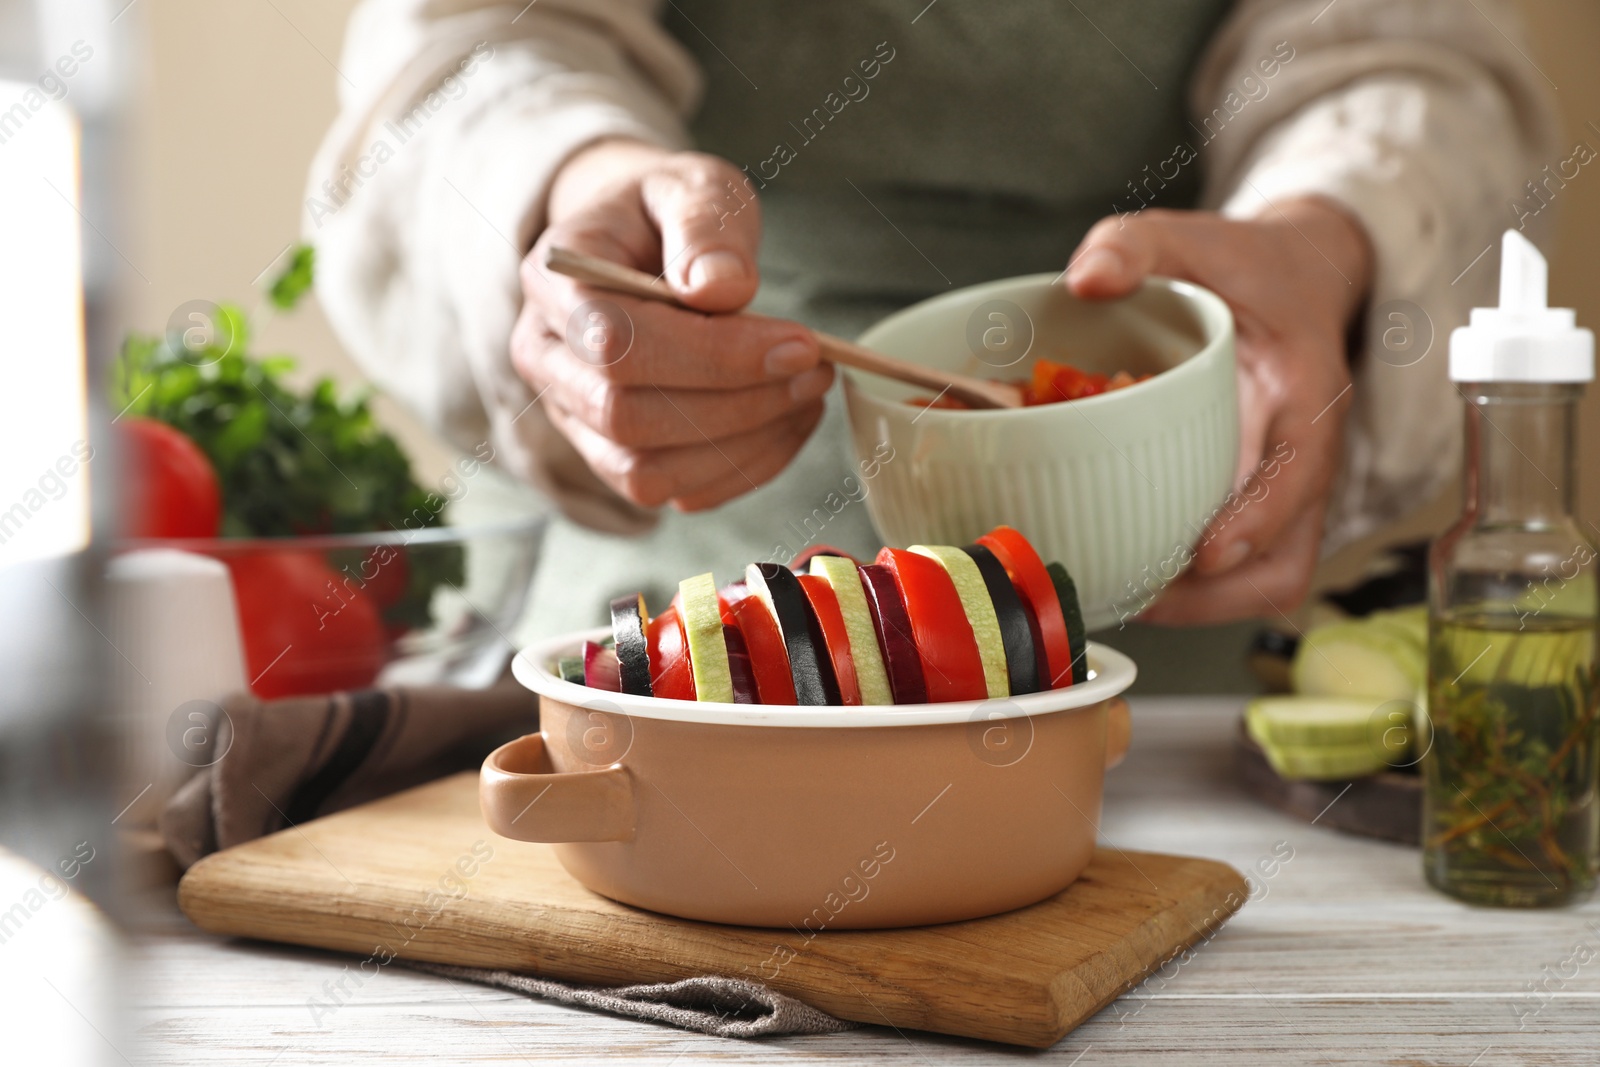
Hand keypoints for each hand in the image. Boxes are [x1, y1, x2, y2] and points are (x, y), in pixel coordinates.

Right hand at [511, 139, 830, 510]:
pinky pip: (672, 491)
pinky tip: (786, 422)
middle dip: (738, 404)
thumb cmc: (666, 213)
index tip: (799, 342)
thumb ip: (704, 227)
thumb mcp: (692, 186)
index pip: (616, 343)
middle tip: (815, 369)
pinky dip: (742, 469)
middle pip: (628, 417)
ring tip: (807, 393)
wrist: (640, 245)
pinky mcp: (612, 456)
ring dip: (744, 445)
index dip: (714, 355)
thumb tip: (721, 289)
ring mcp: (572, 416)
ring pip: (647, 471)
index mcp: (554, 283)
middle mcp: (545, 359)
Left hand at [1065, 198, 1372, 623]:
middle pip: (1290, 557)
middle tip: (1140, 596)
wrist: (1294, 282)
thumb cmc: (1246, 267)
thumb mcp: (1196, 238)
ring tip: (1127, 600)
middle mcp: (1306, 453)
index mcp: (1305, 389)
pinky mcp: (1262, 504)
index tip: (1207, 552)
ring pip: (1271, 578)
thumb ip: (1139, 243)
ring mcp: (1288, 488)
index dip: (1260, 518)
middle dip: (1222, 595)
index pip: (1301, 469)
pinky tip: (1132, 578)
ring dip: (1206, 606)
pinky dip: (1195, 591)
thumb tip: (1084, 277)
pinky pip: (1243, 569)